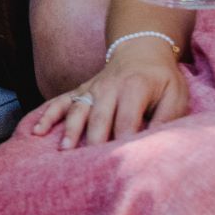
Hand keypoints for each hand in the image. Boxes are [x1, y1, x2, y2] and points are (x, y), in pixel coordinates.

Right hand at [22, 42, 189, 148]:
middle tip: (89, 165)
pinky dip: (48, 115)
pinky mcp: (81, 91)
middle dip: (94, 142)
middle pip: (99, 118)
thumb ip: (168, 117)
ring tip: (64, 150)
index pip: (127, 119)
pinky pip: (61, 102)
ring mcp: (92, 89)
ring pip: (78, 111)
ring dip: (70, 130)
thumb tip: (156, 141)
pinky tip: (37, 131)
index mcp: (134, 87)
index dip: (124, 141)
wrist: (141, 49)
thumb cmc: (162, 78)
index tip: (122, 162)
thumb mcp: (177, 94)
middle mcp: (109, 87)